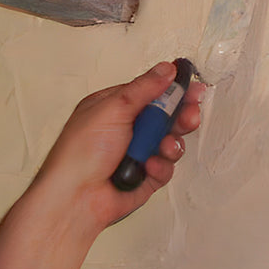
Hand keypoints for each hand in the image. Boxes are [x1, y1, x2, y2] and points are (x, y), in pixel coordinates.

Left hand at [29, 61, 204, 235]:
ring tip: (164, 146)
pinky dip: (160, 167)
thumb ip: (144, 88)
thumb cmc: (81, 152)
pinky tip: (148, 167)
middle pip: (165, 117)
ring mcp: (136, 153)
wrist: (75, 199)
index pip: (151, 92)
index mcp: (114, 107)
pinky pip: (165, 167)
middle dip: (180, 116)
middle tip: (189, 116)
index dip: (173, 90)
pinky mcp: (145, 177)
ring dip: (171, 144)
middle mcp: (126, 129)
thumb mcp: (113, 109)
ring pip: (170, 142)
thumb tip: (166, 69)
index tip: (192, 88)